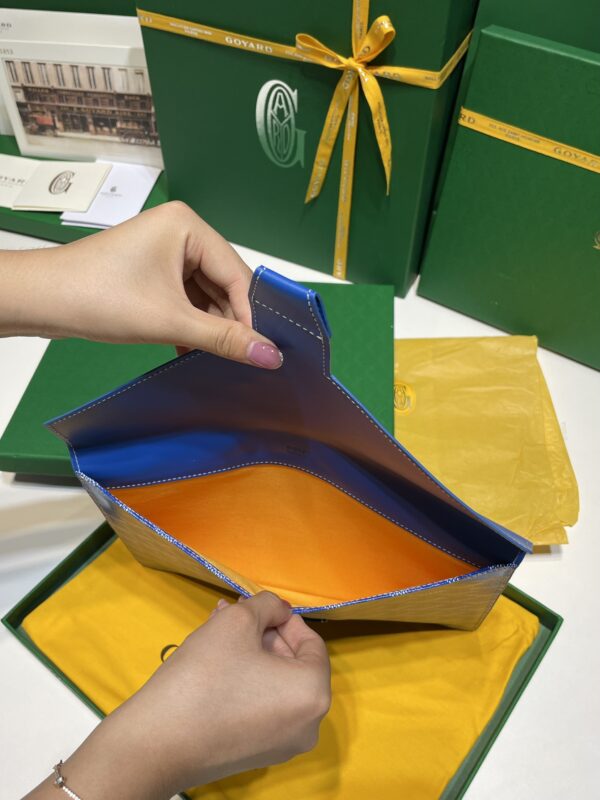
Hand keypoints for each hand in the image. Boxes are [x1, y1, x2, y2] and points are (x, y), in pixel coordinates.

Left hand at [0, 202, 281, 368]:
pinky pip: (185, 299)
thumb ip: (225, 339)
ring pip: (204, 295)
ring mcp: (164, 252)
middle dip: (229, 323)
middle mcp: (181, 232)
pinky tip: (195, 351)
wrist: (40, 301)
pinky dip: (190, 324)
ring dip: (209, 328)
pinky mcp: (151, 271)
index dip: (251, 315)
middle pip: (222, 284)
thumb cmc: (102, 299)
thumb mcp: (170, 321)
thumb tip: (273, 358)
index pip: (237, 275)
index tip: (264, 352)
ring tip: (221, 360)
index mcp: (189, 226)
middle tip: (246, 361)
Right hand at [24, 592, 330, 799]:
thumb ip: (267, 605)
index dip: (286, 618)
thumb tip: (277, 609)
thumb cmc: (205, 675)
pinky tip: (215, 657)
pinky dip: (246, 679)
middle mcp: (308, 725)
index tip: (260, 607)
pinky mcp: (255, 754)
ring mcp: (282, 745)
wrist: (156, 742)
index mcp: (313, 694)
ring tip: (219, 627)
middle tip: (236, 612)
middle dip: (264, 633)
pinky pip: (261, 705)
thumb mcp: (237, 621)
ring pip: (274, 683)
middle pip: (293, 664)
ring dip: (252, 651)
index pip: (313, 643)